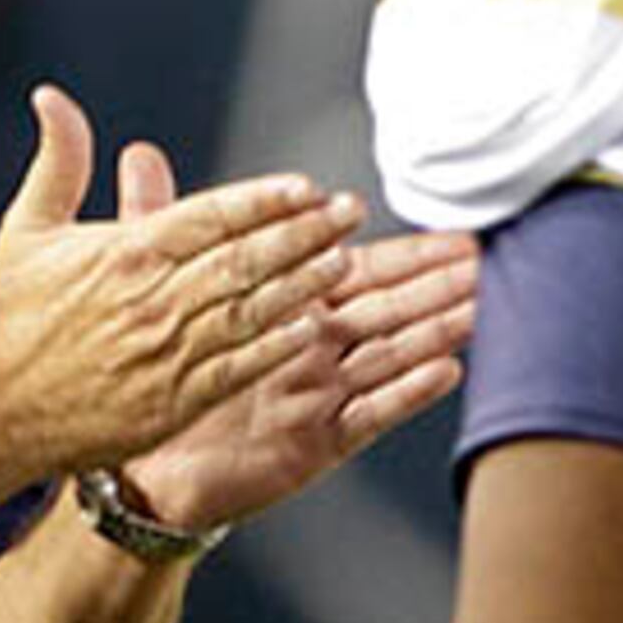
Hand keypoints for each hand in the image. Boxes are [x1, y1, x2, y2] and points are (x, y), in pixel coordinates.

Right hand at [0, 85, 359, 474]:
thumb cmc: (15, 318)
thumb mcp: (28, 230)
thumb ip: (58, 161)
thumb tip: (52, 98)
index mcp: (124, 254)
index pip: (209, 217)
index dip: (263, 200)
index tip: (306, 186)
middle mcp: (151, 300)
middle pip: (242, 260)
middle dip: (302, 233)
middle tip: (348, 212)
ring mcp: (166, 353)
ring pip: (249, 311)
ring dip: (301, 285)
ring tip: (343, 260)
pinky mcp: (173, 401)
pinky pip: (237, 369)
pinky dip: (275, 347)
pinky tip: (310, 328)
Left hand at [120, 140, 476, 536]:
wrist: (142, 467)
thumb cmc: (156, 376)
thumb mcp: (154, 288)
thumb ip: (160, 221)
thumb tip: (139, 155)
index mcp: (286, 310)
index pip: (358, 271)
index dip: (407, 255)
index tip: (454, 236)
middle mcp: (312, 350)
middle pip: (387, 308)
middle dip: (434, 284)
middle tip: (483, 262)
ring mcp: (320, 395)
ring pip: (388, 353)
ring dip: (433, 329)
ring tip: (478, 307)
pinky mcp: (316, 441)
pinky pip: (368, 412)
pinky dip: (406, 392)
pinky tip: (445, 370)